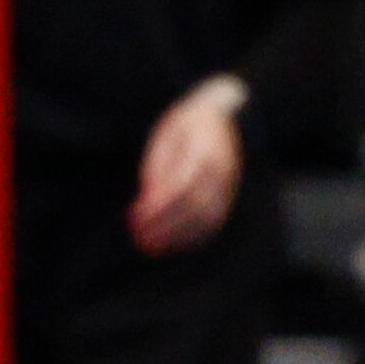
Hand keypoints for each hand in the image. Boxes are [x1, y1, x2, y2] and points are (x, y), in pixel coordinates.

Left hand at [129, 76, 244, 256]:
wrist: (226, 118)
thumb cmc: (187, 126)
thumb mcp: (165, 138)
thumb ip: (157, 170)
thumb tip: (145, 204)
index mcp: (204, 150)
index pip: (181, 185)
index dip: (158, 206)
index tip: (135, 217)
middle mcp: (222, 171)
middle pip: (194, 207)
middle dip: (165, 226)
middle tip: (139, 238)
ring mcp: (229, 186)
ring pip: (205, 220)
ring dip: (177, 237)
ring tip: (150, 245)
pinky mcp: (229, 198)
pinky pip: (212, 224)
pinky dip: (191, 238)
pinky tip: (171, 243)